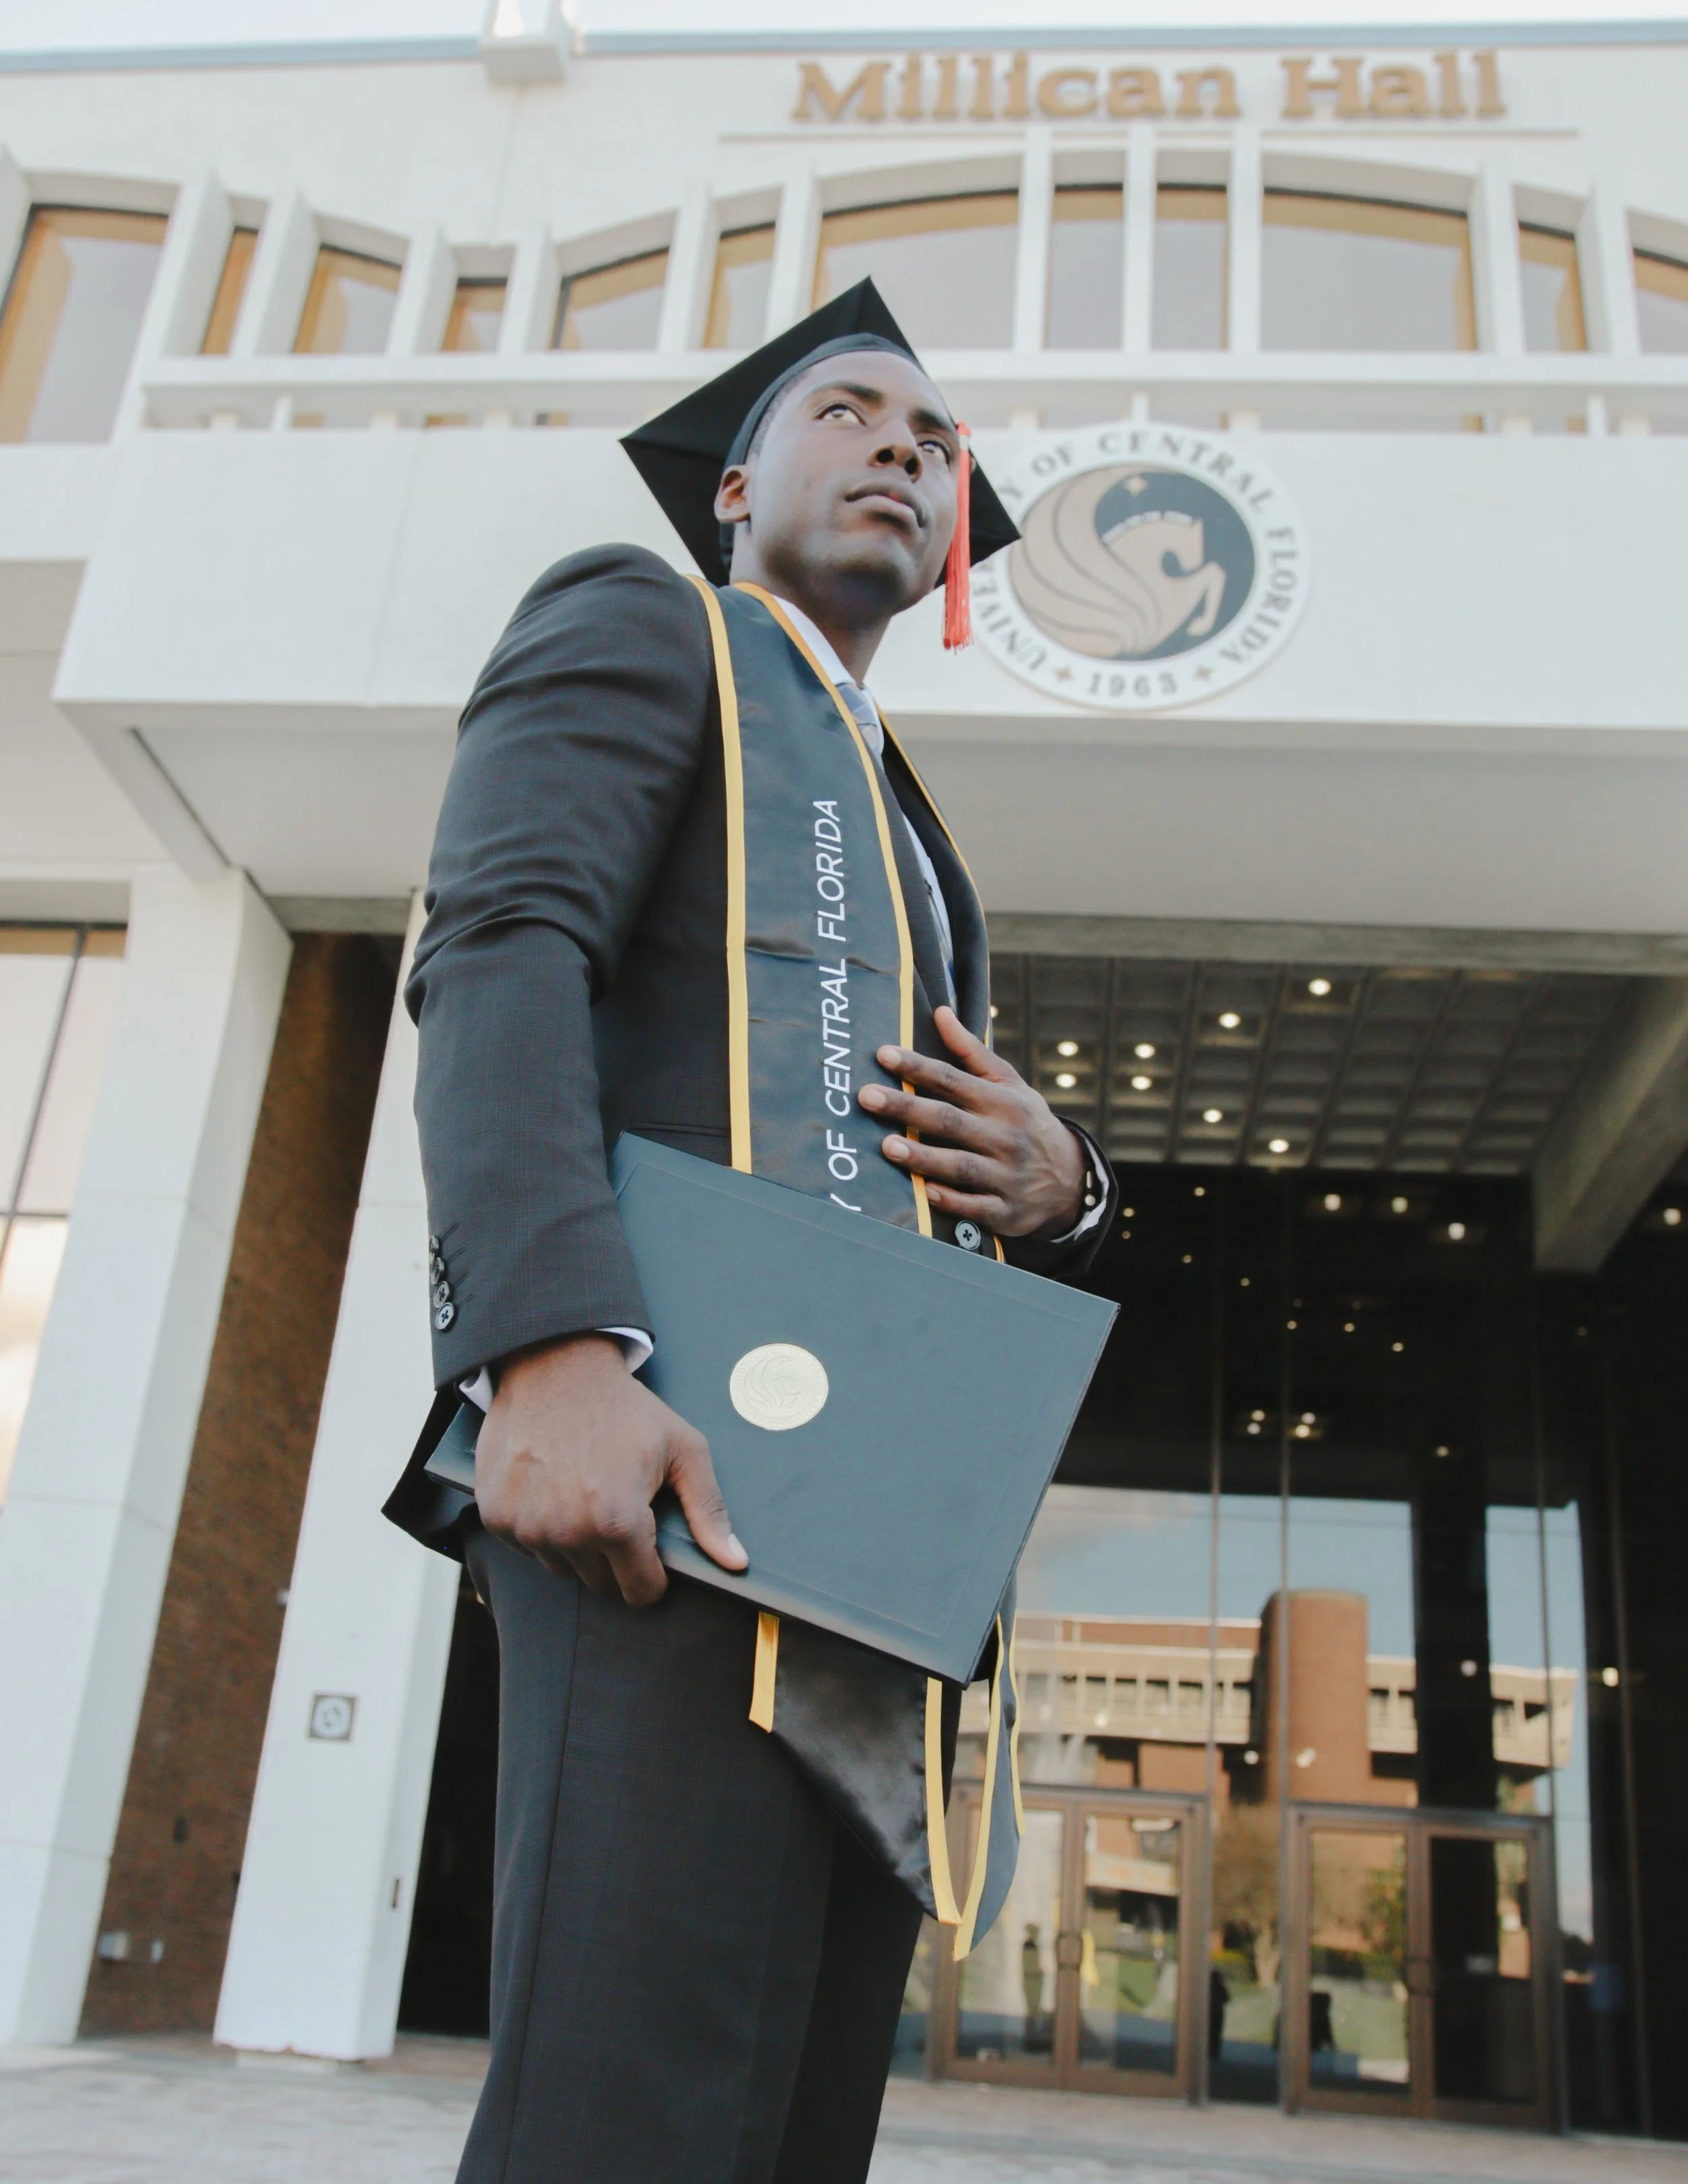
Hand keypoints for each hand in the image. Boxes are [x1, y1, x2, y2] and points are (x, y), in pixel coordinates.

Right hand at [475, 1333, 746, 1606]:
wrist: (555, 1367)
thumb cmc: (624, 1408)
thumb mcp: (682, 1449)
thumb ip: (708, 1511)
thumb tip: (735, 1563)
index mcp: (617, 1522)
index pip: (641, 1591)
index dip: (653, 1572)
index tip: (650, 1544)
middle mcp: (568, 1534)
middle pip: (602, 1584)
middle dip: (616, 1556)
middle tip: (617, 1504)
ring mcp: (526, 1528)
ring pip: (563, 1568)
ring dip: (577, 1544)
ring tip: (585, 1491)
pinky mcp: (497, 1517)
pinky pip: (527, 1548)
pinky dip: (541, 1528)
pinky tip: (553, 1487)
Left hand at [858, 1005, 1087, 1238]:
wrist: (1068, 1178)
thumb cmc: (1025, 1121)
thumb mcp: (1009, 1084)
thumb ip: (971, 1052)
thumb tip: (940, 1012)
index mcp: (1002, 1102)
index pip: (953, 1079)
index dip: (917, 1066)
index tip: (883, 1054)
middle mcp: (1004, 1137)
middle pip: (949, 1120)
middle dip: (907, 1107)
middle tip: (867, 1097)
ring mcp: (1005, 1176)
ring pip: (960, 1166)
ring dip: (923, 1157)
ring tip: (887, 1146)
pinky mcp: (1004, 1211)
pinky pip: (974, 1207)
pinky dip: (951, 1200)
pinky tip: (924, 1192)